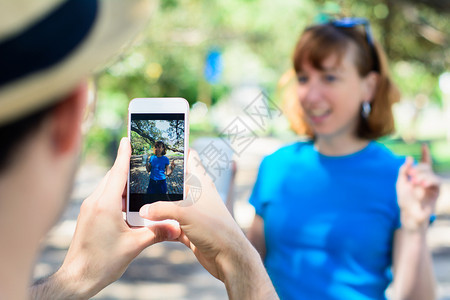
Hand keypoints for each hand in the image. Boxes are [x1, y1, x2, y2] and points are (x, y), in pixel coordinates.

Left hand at [53, 138, 179, 297]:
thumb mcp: (134, 246)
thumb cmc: (103, 262)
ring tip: (139, 181)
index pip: (117, 173)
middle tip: (142, 160)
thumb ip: (157, 232)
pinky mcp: (88, 215)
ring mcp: (88, 208)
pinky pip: (103, 196)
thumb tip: (177, 227)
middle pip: (112, 176)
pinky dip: (116, 193)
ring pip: (107, 186)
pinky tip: (128, 202)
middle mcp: (94, 202)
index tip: (127, 139)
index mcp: (105, 205)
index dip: (124, 155)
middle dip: (126, 167)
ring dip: (121, 182)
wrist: (78, 277)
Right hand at [139, 150, 276, 298]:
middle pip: (175, 182)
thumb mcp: (186, 213)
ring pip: (170, 204)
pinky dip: (160, 225)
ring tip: (137, 200)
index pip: (190, 158)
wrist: (228, 258)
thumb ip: (161, 208)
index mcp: (201, 182)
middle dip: (158, 180)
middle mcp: (197, 195)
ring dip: (157, 205)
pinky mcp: (189, 229)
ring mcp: (192, 212)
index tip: (160, 145)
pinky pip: (170, 224)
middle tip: (138, 175)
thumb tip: (142, 209)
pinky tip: (147, 225)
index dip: (177, 149)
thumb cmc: (215, 228)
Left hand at [397, 144, 440, 231]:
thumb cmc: (405, 199)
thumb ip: (403, 170)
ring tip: (415, 180)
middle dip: (419, 168)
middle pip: (426, 167)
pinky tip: (421, 184)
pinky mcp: (436, 192)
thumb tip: (409, 158)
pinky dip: (428, 181)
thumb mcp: (400, 183)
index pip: (424, 162)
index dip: (425, 154)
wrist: (409, 214)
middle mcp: (427, 178)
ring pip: (432, 174)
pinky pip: (435, 183)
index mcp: (418, 175)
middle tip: (411, 174)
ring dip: (423, 175)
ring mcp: (432, 185)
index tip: (424, 145)